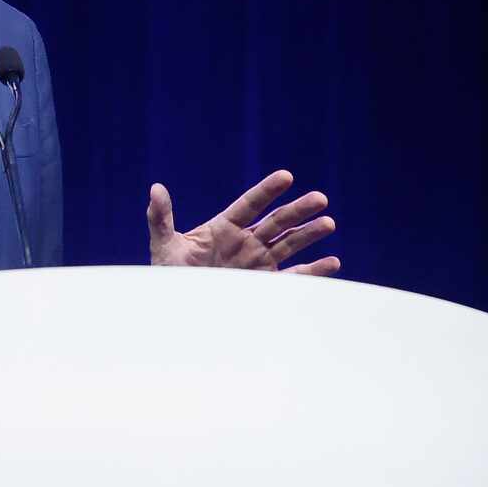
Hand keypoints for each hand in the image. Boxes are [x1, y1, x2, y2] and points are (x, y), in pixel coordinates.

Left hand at [145, 170, 339, 275]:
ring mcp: (258, 262)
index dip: (268, 190)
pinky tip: (332, 263)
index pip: (251, 203)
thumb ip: (161, 217)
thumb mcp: (164, 246)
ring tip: (328, 223)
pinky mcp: (266, 284)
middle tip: (320, 199)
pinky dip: (313, 271)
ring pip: (289, 243)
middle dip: (298, 210)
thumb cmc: (170, 276)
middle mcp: (246, 241)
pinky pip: (293, 276)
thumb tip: (155, 188)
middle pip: (277, 221)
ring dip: (309, 234)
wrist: (178, 309)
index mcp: (224, 227)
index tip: (286, 177)